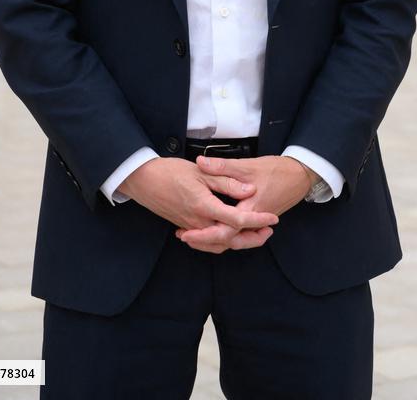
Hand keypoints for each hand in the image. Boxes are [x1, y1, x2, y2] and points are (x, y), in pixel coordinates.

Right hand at [118, 157, 278, 247]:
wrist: (143, 180)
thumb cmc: (170, 172)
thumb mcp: (201, 171)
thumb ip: (226, 181)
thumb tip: (249, 190)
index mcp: (204, 206)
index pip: (236, 219)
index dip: (257, 219)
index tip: (273, 218)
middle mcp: (198, 222)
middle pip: (231, 239)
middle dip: (252, 238)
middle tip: (269, 232)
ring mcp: (191, 227)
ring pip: (219, 244)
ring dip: (240, 242)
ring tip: (256, 235)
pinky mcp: (186, 227)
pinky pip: (208, 242)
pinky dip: (222, 243)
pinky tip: (230, 236)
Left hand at [175, 155, 314, 252]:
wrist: (299, 175)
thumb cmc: (276, 170)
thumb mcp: (247, 166)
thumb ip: (222, 166)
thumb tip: (200, 162)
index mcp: (249, 210)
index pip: (225, 231)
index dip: (204, 235)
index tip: (187, 233)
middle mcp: (254, 222)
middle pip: (228, 242)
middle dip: (205, 242)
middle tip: (185, 237)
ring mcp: (257, 223)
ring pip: (234, 241)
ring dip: (214, 240)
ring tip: (194, 236)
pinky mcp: (258, 221)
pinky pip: (240, 234)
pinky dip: (226, 235)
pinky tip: (214, 229)